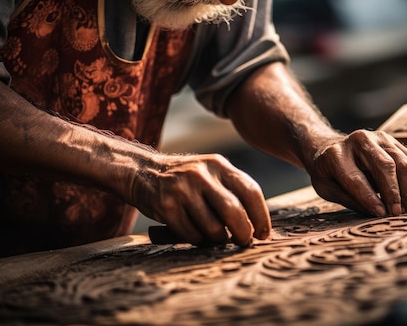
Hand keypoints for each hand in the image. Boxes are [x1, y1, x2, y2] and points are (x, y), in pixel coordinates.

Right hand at [130, 153, 270, 246]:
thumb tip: (257, 225)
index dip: (261, 216)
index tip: (263, 234)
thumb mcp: (210, 172)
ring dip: (218, 239)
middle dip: (243, 233)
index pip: (251, 191)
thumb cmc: (185, 179)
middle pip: (234, 212)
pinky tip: (194, 232)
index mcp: (218, 165)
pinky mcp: (166, 207)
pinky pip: (192, 235)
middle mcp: (201, 175)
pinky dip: (198, 240)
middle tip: (244, 242)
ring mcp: (183, 190)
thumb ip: (232, 190)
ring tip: (215, 236)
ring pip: (213, 228)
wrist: (143, 171)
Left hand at [306, 130, 406, 216]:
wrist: (329, 148)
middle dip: (394, 193)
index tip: (381, 214)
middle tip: (396, 214)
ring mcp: (378, 137)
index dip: (370, 197)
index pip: (356, 178)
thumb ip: (350, 199)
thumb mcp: (327, 189)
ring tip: (406, 209)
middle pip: (385, 166)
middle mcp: (358, 140)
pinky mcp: (393, 141)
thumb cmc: (327, 173)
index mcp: (335, 154)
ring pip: (403, 163)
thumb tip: (378, 213)